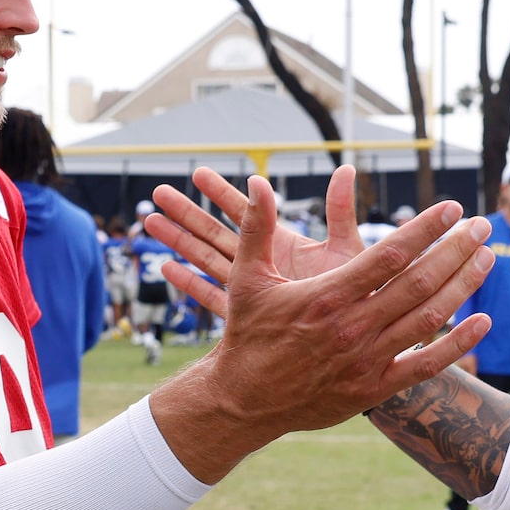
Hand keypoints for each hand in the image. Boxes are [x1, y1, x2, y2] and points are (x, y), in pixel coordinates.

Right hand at [142, 163, 360, 295]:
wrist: (355, 341)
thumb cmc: (358, 295)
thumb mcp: (344, 249)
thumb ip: (339, 211)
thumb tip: (344, 168)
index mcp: (284, 245)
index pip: (248, 214)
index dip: (222, 192)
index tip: (198, 173)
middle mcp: (267, 265)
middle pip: (218, 233)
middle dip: (189, 212)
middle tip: (158, 193)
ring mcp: (258, 291)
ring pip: (209, 260)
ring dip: (180, 241)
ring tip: (150, 223)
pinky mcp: (254, 315)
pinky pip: (214, 296)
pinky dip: (191, 283)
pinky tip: (167, 269)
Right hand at [145, 173, 494, 483]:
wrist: (243, 401)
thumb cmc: (247, 333)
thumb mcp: (246, 277)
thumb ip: (257, 228)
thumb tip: (260, 182)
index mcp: (328, 295)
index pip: (390, 254)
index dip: (426, 228)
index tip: (451, 208)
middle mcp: (353, 327)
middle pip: (420, 282)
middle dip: (457, 250)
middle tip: (482, 227)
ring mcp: (367, 360)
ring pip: (429, 318)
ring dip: (463, 286)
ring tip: (486, 259)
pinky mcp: (373, 389)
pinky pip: (426, 366)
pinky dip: (458, 345)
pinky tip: (483, 322)